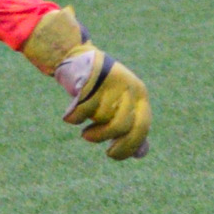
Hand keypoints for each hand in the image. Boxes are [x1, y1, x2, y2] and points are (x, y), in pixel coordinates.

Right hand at [21, 5, 151, 160]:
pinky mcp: (91, 78)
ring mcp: (111, 82)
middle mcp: (129, 88)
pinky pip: (82, 109)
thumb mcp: (122, 106)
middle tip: (89, 139)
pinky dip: (74, 118)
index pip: (142, 126)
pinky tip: (70, 117)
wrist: (81, 59)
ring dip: (89, 126)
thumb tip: (141, 154)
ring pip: (101, 117)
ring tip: (83, 127)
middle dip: (104, 137)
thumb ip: (131, 127)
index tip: (111, 154)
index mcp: (140, 95)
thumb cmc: (103, 90)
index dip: (129, 146)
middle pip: (121, 125)